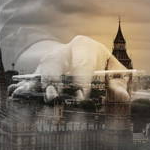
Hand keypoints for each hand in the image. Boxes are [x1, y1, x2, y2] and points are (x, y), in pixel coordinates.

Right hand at [9, 36, 129, 102]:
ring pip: (40, 72)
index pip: (82, 61)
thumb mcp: (113, 70)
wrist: (80, 59)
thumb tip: (124, 97)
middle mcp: (62, 51)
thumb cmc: (102, 65)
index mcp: (84, 46)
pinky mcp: (37, 74)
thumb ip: (119, 83)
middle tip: (56, 99)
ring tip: (44, 103)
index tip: (83, 95)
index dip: (82, 78)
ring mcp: (47, 62)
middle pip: (54, 63)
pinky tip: (25, 102)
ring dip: (40, 89)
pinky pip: (30, 82)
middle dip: (54, 81)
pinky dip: (27, 92)